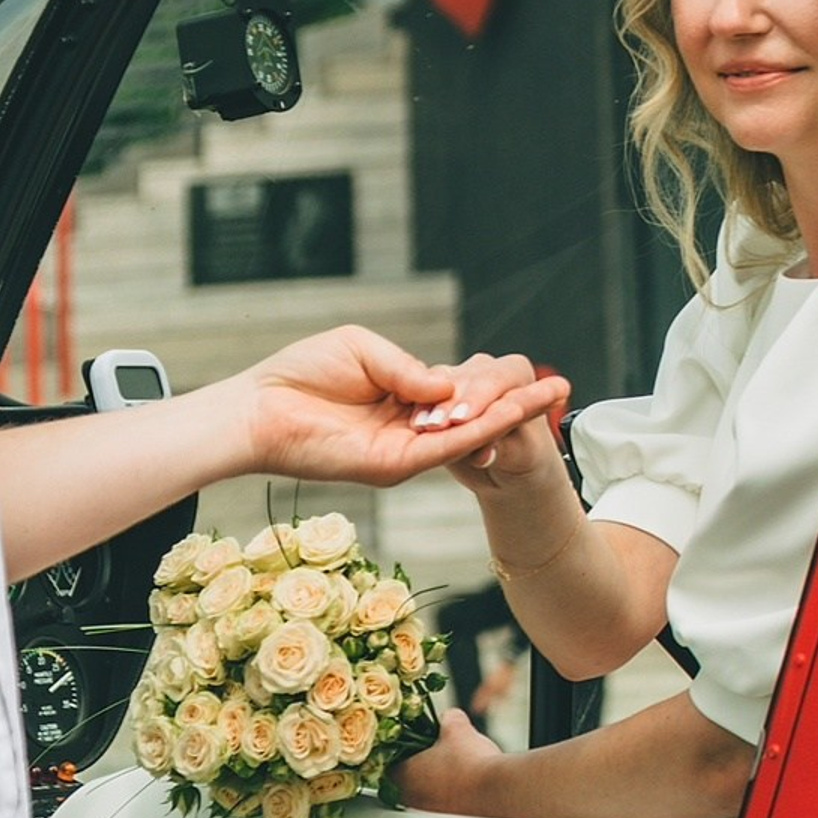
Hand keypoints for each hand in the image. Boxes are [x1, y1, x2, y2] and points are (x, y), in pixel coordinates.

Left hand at [228, 329, 560, 486]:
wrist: (258, 408)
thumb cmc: (301, 375)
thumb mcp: (365, 351)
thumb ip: (411, 369)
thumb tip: (449, 386)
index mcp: (403, 401)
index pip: (461, 396)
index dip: (496, 386)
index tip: (532, 374)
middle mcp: (409, 431)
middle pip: (474, 418)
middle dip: (517, 404)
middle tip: (559, 388)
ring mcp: (404, 452)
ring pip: (467, 436)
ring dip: (508, 417)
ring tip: (547, 397)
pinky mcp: (392, 466)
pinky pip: (444, 449)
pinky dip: (476, 432)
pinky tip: (504, 415)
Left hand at [391, 709, 506, 817]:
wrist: (497, 793)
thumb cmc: (470, 763)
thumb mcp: (457, 729)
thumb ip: (448, 719)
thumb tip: (450, 717)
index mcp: (403, 775)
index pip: (388, 762)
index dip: (402, 750)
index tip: (414, 743)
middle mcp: (411, 799)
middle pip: (408, 780)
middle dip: (421, 768)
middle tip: (437, 754)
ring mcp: (429, 814)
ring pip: (426, 795)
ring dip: (437, 784)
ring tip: (457, 769)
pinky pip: (444, 807)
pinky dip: (453, 796)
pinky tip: (469, 786)